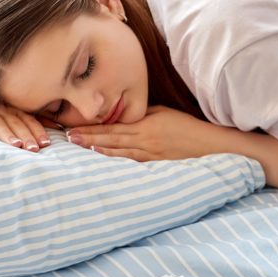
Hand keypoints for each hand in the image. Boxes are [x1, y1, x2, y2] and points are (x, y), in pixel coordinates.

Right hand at [0, 101, 55, 151]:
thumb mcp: (10, 118)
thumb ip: (31, 122)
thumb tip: (57, 128)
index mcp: (10, 109)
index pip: (27, 119)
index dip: (37, 131)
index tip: (46, 144)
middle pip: (14, 122)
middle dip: (25, 135)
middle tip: (33, 149)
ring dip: (6, 133)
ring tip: (15, 145)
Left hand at [68, 106, 220, 160]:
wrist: (208, 143)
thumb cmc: (187, 126)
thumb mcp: (164, 113)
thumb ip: (143, 115)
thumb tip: (124, 115)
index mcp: (146, 124)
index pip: (114, 126)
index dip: (93, 127)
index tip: (75, 126)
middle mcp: (145, 139)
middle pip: (112, 138)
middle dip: (89, 137)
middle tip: (69, 138)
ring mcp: (150, 153)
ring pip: (119, 151)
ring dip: (98, 149)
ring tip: (80, 147)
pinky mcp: (155, 163)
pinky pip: (131, 161)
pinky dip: (116, 159)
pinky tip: (103, 158)